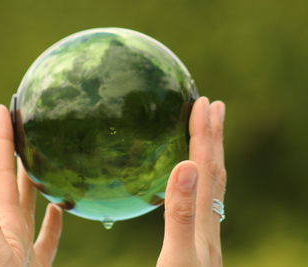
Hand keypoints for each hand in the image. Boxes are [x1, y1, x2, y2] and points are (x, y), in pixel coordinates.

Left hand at [0, 105, 61, 266]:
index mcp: (2, 217)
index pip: (0, 168)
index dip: (0, 138)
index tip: (1, 109)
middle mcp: (10, 225)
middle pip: (13, 178)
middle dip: (15, 148)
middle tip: (21, 123)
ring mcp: (22, 243)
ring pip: (29, 202)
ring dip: (33, 177)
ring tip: (40, 156)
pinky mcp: (35, 261)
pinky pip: (46, 235)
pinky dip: (52, 219)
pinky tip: (59, 208)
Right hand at [157, 97, 225, 266]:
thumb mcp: (178, 257)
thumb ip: (181, 213)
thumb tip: (186, 165)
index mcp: (203, 220)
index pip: (206, 168)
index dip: (206, 134)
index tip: (205, 103)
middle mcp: (209, 221)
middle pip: (215, 170)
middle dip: (214, 135)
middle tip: (213, 105)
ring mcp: (204, 232)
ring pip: (211, 185)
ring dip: (210, 154)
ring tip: (205, 134)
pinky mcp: (197, 241)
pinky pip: (201, 200)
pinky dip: (198, 180)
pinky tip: (187, 181)